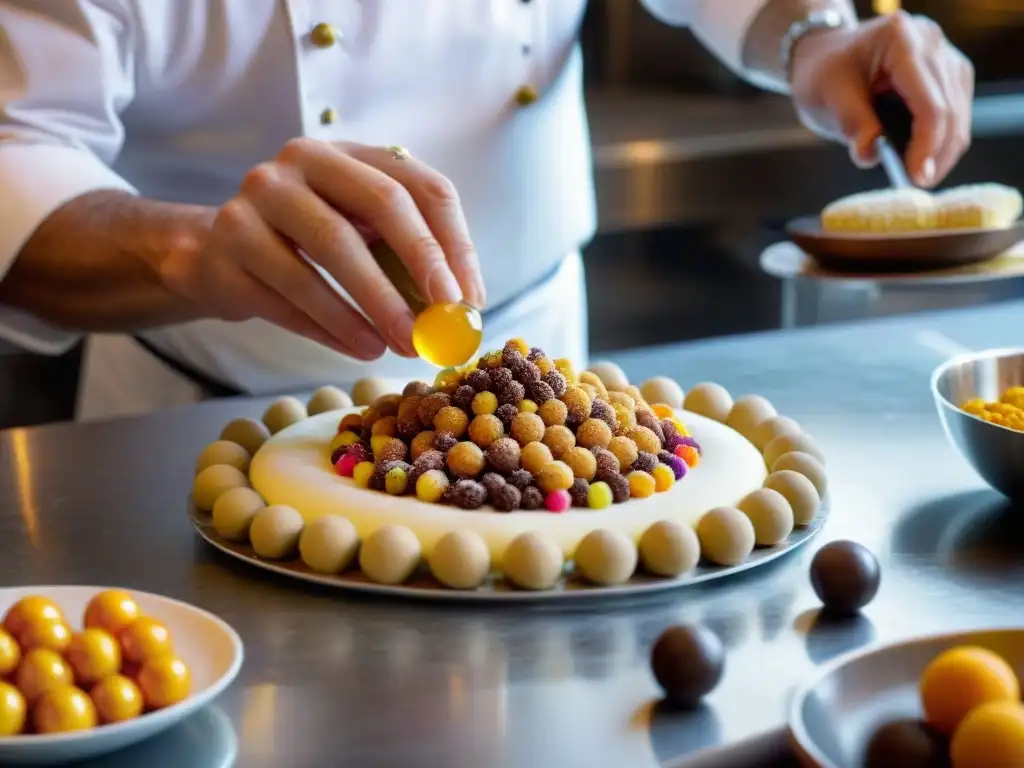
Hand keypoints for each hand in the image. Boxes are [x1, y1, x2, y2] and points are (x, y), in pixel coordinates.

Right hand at [162, 139, 484, 358]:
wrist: (215, 257)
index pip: (419, 184)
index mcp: (348, 153)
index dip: (452, 242)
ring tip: (401, 346)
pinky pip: (288, 295)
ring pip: (329, 254)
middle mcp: (300, 162)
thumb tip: (463, 310)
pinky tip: (361, 348)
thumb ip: (407, 260)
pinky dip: (330, 328)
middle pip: (380, 203)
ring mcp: (255, 201)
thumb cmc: (307, 247)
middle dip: (419, 265)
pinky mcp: (227, 249)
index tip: (469, 298)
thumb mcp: (360, 236)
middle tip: (441, 321)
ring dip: (374, 308)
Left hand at [790, 11, 973, 186]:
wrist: (827, 55)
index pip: (928, 102)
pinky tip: (921, 160)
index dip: (926, 145)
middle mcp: (931, 43)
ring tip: (917, 176)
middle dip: (937, 154)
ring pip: (959, 115)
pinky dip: (941, 141)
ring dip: (942, 151)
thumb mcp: (826, 95)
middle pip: (950, 110)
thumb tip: (871, 155)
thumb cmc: (823, 72)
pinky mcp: (950, 75)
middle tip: (916, 184)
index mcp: (901, 40)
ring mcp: (945, 58)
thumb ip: (851, 123)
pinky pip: (956, 114)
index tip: (915, 177)